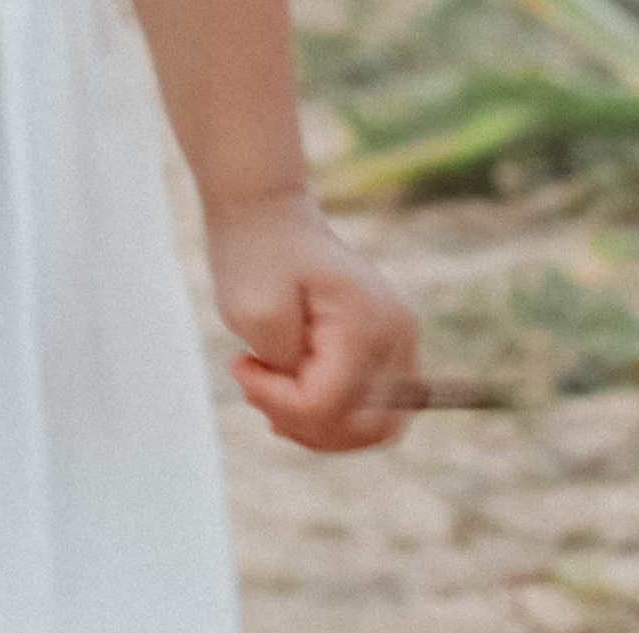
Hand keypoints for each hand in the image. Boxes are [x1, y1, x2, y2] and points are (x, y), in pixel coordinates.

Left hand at [208, 188, 419, 453]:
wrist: (265, 210)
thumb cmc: (255, 254)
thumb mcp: (254, 312)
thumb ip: (290, 370)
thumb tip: (325, 411)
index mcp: (369, 321)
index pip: (330, 405)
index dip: (279, 402)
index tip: (241, 365)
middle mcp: (398, 333)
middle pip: (365, 428)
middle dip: (306, 425)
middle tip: (260, 387)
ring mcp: (398, 339)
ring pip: (373, 427)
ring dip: (319, 424)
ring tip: (273, 387)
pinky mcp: (387, 346)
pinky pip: (369, 408)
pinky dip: (331, 413)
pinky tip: (290, 391)